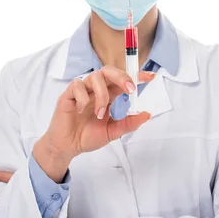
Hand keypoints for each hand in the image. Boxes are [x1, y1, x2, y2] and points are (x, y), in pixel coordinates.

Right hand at [33, 66, 154, 181]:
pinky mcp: (68, 95)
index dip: (136, 76)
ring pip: (95, 77)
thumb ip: (128, 124)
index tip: (151, 77)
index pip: (123, 80)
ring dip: (101, 95)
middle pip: (109, 71)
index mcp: (108, 95)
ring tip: (99, 114)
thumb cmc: (87, 137)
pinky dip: (83, 98)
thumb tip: (147, 114)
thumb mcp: (112, 132)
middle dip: (122, 76)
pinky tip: (81, 111)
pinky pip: (77, 86)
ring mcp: (82, 91)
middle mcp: (96, 89)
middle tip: (130, 90)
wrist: (67, 147)